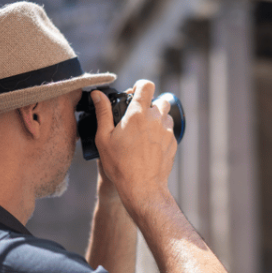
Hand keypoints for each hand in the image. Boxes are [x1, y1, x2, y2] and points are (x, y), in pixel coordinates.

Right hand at [91, 79, 176, 212]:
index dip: (140, 85)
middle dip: (150, 104)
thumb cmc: (120, 164)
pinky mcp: (173, 143)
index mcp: (138, 114)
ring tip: (144, 131)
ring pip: (166, 115)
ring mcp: (167, 131)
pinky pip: (169, 131)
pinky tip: (150, 145)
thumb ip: (103, 113)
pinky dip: (162, 133)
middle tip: (138, 116)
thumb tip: (98, 95)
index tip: (135, 92)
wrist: (142, 187)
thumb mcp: (104, 138)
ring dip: (158, 118)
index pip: (147, 85)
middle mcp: (156, 119)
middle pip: (160, 99)